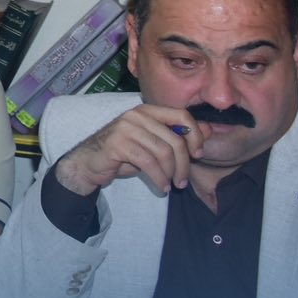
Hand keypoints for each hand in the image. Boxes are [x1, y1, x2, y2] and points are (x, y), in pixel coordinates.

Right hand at [54, 103, 206, 197]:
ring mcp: (126, 127)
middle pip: (175, 139)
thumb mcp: (152, 144)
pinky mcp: (118, 143)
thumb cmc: (122, 154)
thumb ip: (176, 136)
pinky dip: (159, 178)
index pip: (181, 115)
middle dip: (184, 164)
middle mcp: (136, 115)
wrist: (89, 163)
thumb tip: (207, 130)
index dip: (195, 135)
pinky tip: (160, 186)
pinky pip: (148, 162)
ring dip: (171, 174)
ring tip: (171, 185)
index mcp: (147, 111)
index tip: (197, 154)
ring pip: (163, 153)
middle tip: (183, 181)